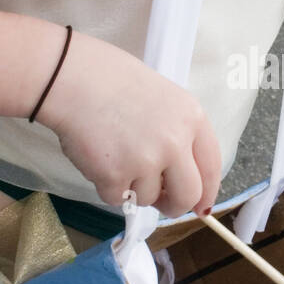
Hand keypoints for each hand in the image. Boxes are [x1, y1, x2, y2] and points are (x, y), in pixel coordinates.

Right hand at [35, 30, 221, 217]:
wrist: (72, 77)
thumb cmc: (111, 79)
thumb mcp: (162, 98)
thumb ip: (177, 132)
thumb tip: (179, 174)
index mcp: (192, 118)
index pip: (212, 166)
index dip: (207, 192)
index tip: (202, 206)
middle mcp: (175, 142)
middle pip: (187, 195)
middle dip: (174, 206)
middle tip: (161, 203)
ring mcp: (146, 161)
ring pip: (147, 198)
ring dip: (132, 187)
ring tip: (114, 154)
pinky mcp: (115, 175)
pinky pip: (116, 198)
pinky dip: (106, 185)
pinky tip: (99, 157)